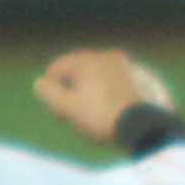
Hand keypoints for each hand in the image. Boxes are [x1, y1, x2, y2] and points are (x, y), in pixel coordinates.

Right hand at [36, 49, 175, 146]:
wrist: (144, 128)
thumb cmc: (101, 117)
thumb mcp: (68, 108)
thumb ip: (49, 93)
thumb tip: (40, 83)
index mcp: (88, 60)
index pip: (59, 67)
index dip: (50, 88)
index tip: (54, 109)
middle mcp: (108, 56)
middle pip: (80, 70)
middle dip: (71, 89)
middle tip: (69, 114)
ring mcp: (127, 66)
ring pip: (100, 76)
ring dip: (90, 90)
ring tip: (90, 114)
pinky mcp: (142, 78)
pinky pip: (117, 82)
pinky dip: (109, 92)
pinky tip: (110, 110)